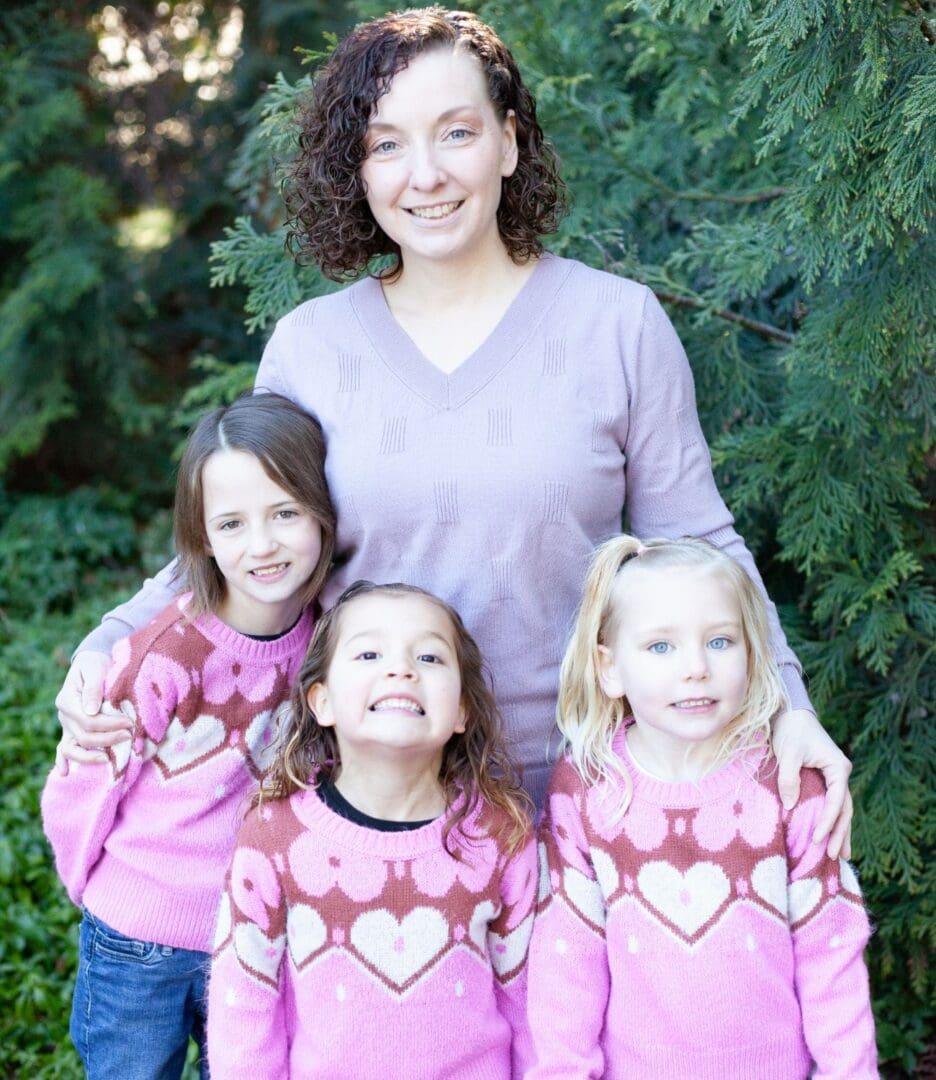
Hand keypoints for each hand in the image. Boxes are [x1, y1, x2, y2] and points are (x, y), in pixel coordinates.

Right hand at [54, 651, 130, 774]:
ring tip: (110, 759)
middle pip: (84, 736)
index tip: (130, 723)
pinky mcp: (72, 731)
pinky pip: (64, 749)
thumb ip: (94, 688)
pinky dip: (62, 761)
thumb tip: (91, 710)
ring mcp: (67, 726)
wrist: (92, 664)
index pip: (88, 721)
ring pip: (73, 748)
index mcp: (67, 700)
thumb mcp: (95, 668)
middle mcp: (64, 715)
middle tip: (129, 735)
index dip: (109, 725)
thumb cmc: (96, 664)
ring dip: (91, 756)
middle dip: (108, 739)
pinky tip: (64, 773)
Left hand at [773, 708, 852, 859]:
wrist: (791, 714)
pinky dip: (832, 820)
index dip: (828, 822)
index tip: (818, 839)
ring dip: (841, 831)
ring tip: (842, 856)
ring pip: (842, 810)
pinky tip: (831, 836)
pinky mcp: (826, 779)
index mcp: (838, 768)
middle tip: (836, 857)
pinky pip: (832, 804)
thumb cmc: (791, 731)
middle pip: (845, 810)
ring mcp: (835, 777)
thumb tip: (789, 806)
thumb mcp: (789, 754)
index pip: (836, 801)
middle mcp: (841, 775)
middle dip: (840, 834)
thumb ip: (789, 779)